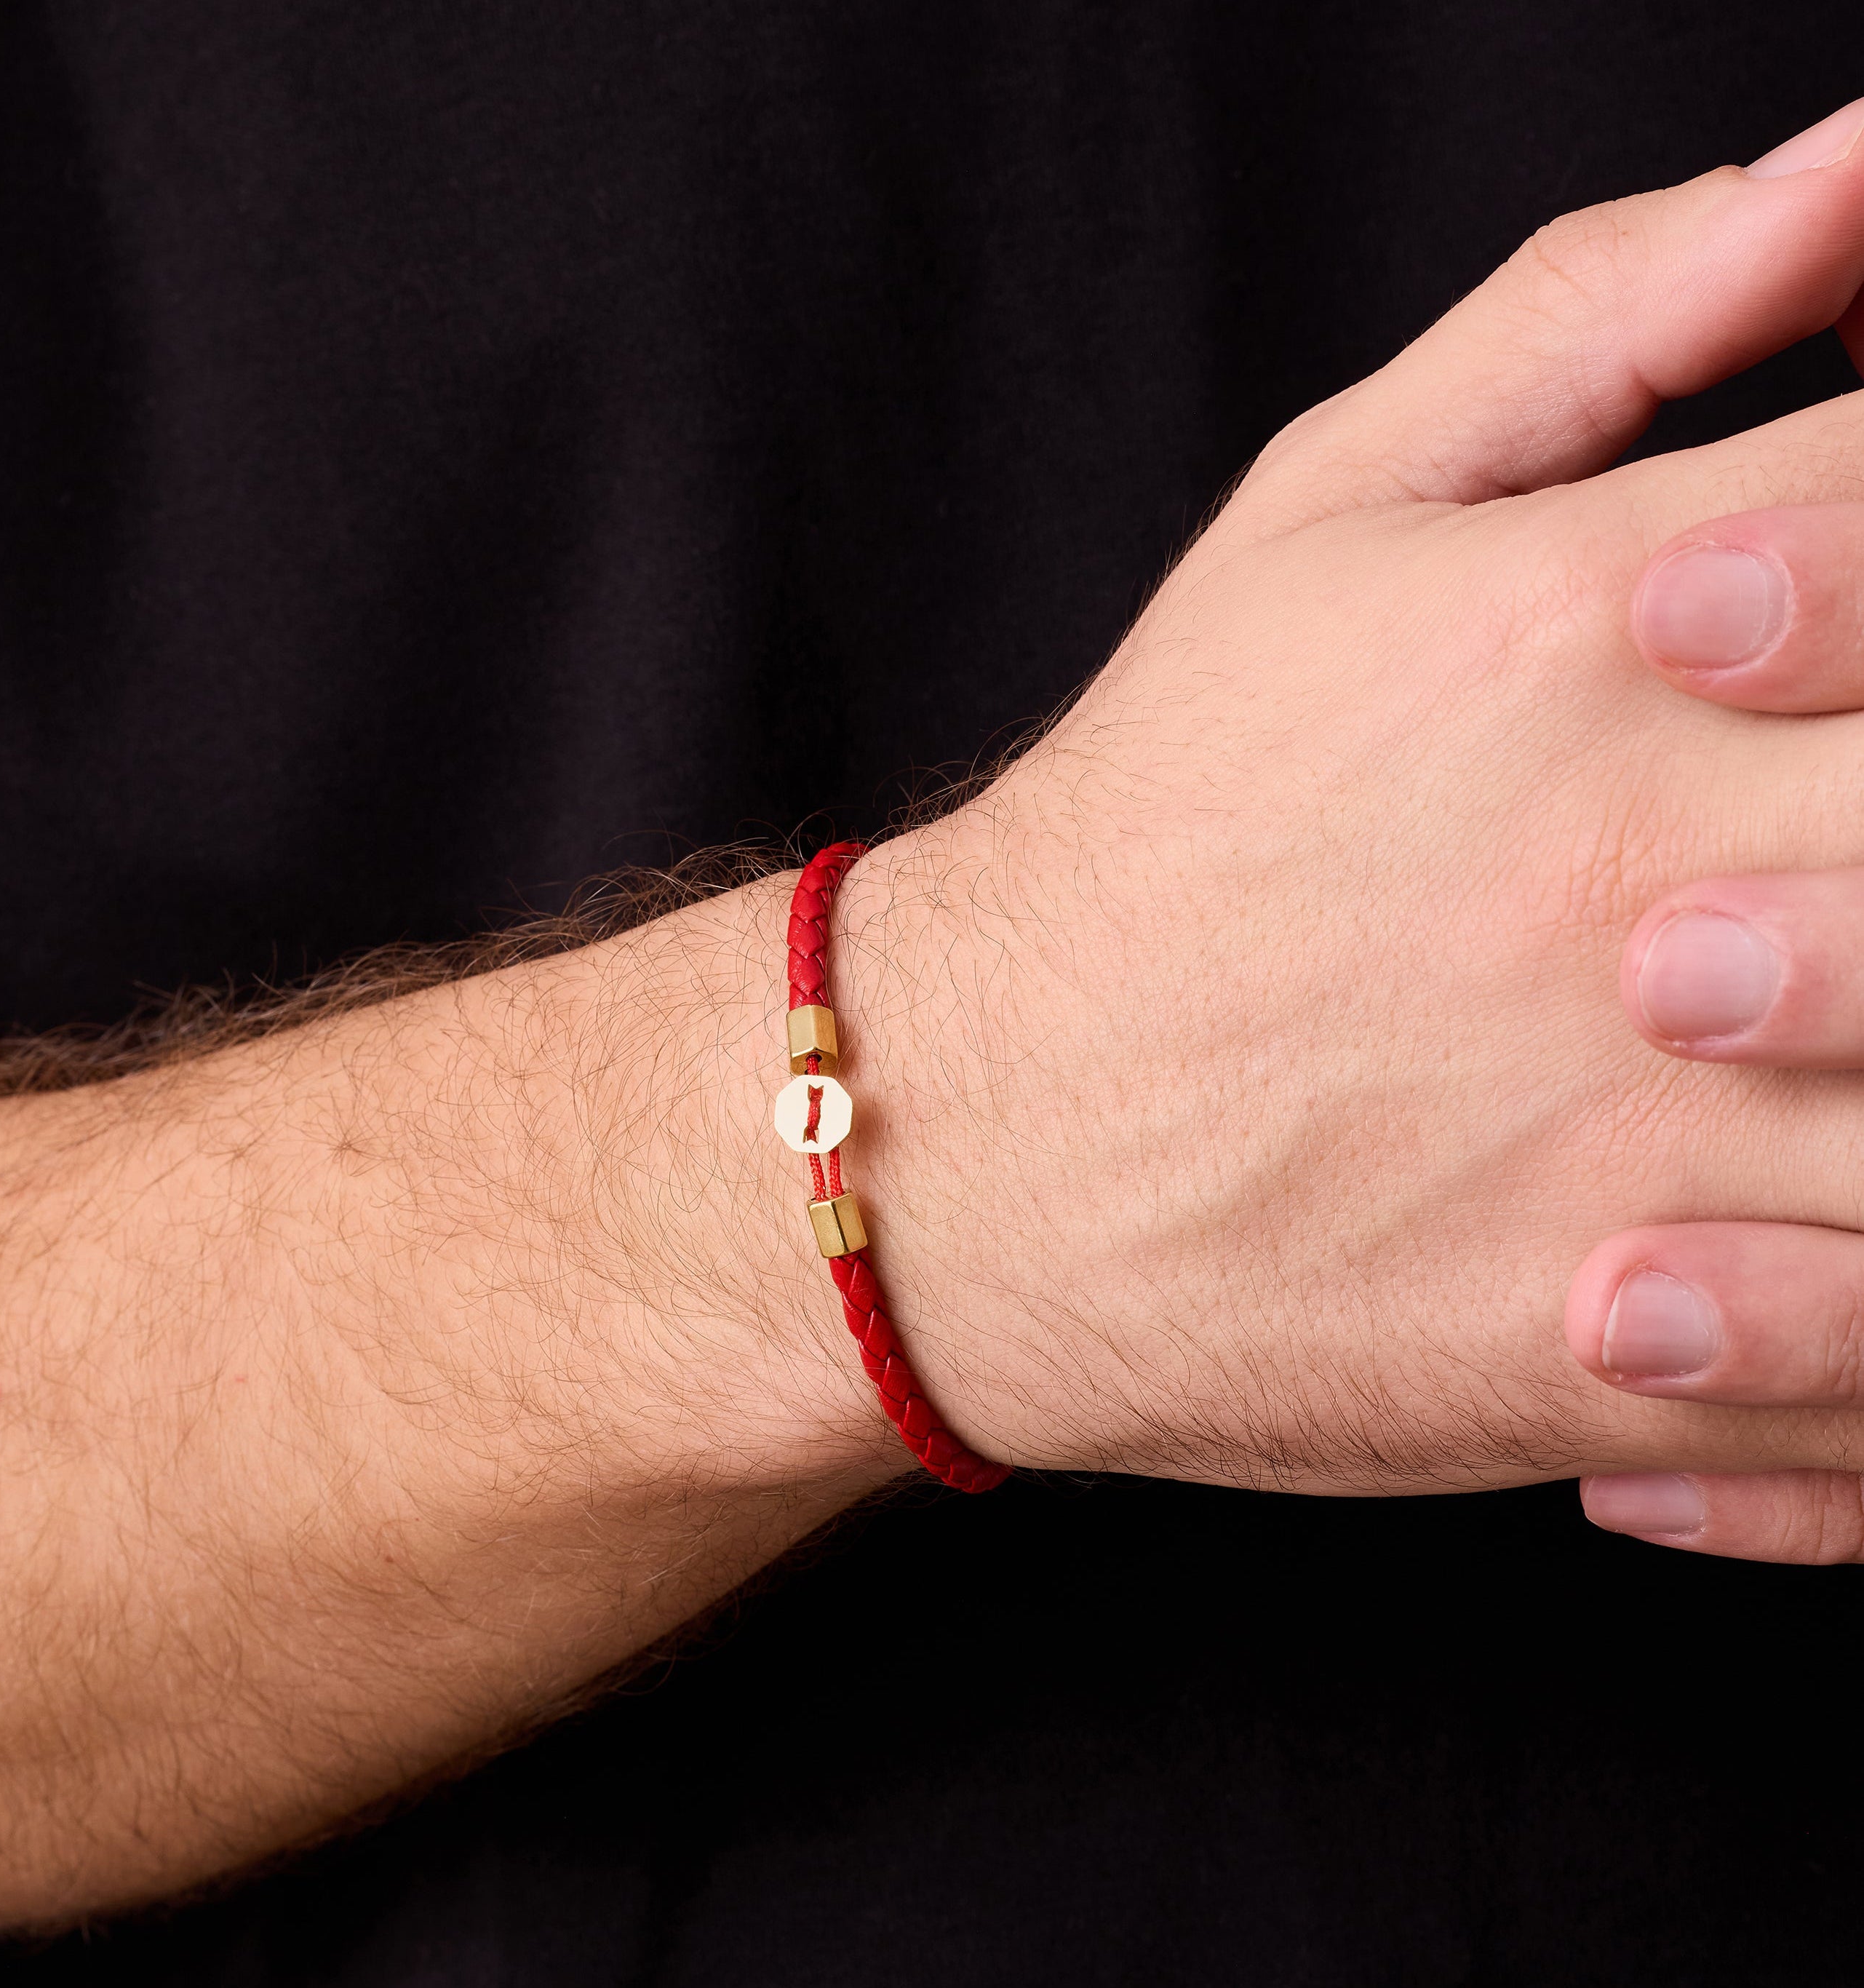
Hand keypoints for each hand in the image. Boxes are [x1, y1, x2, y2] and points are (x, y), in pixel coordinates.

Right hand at [833, 98, 1863, 1499]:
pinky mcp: (1639, 1355)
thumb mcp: (1326, 517)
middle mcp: (1651, 865)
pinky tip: (1810, 1215)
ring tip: (1821, 1009)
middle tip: (1836, 834)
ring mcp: (1658, 1129)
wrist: (967, 1139)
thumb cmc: (1162, 827)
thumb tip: (1851, 166)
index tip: (1858, 653)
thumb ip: (1603, 316)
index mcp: (1601, 621)